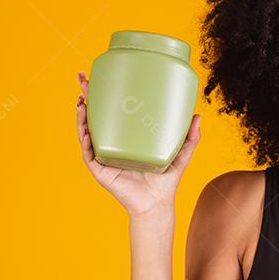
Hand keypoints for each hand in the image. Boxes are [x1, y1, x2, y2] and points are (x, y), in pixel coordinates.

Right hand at [76, 72, 201, 218]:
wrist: (157, 205)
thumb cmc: (165, 181)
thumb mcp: (180, 154)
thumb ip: (189, 137)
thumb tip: (197, 115)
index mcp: (126, 138)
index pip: (112, 111)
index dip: (104, 94)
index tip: (99, 74)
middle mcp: (112, 145)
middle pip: (94, 116)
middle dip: (86, 96)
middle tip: (82, 77)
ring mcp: (104, 157)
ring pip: (86, 132)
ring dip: (81, 116)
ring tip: (82, 100)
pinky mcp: (101, 171)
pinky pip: (88, 153)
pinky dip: (84, 139)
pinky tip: (84, 128)